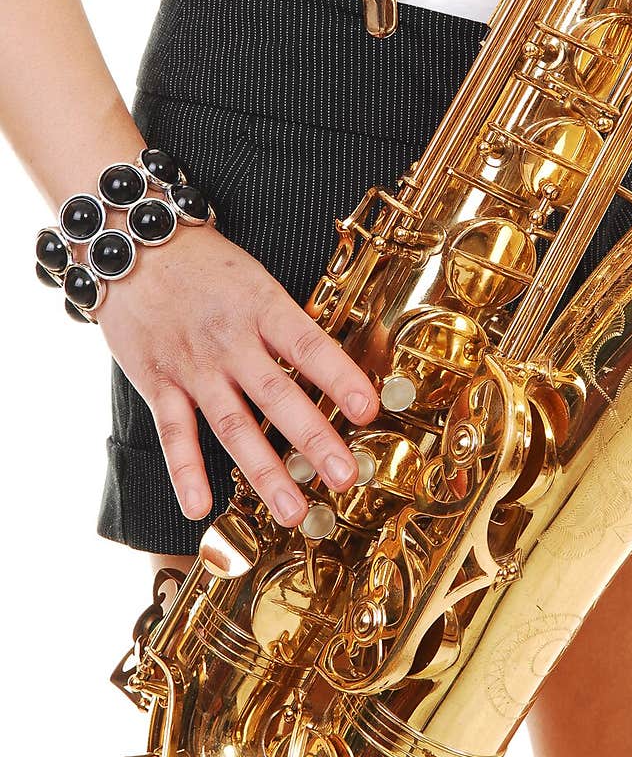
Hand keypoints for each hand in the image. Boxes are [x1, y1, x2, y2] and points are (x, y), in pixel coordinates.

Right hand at [96, 223, 379, 527]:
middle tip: (344, 476)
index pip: (309, 345)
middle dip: (313, 438)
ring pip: (232, 424)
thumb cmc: (208, 267)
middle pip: (276, 395)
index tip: (370, 409)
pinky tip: (199, 507)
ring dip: (264, 471)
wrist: (135, 247)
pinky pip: (173, 432)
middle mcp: (230, 340)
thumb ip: (290, 327)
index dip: (340, 377)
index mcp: (264, 308)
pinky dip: (185, 470)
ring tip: (292, 510)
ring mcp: (193, 365)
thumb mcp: (258, 282)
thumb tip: (339, 373)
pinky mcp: (157, 382)